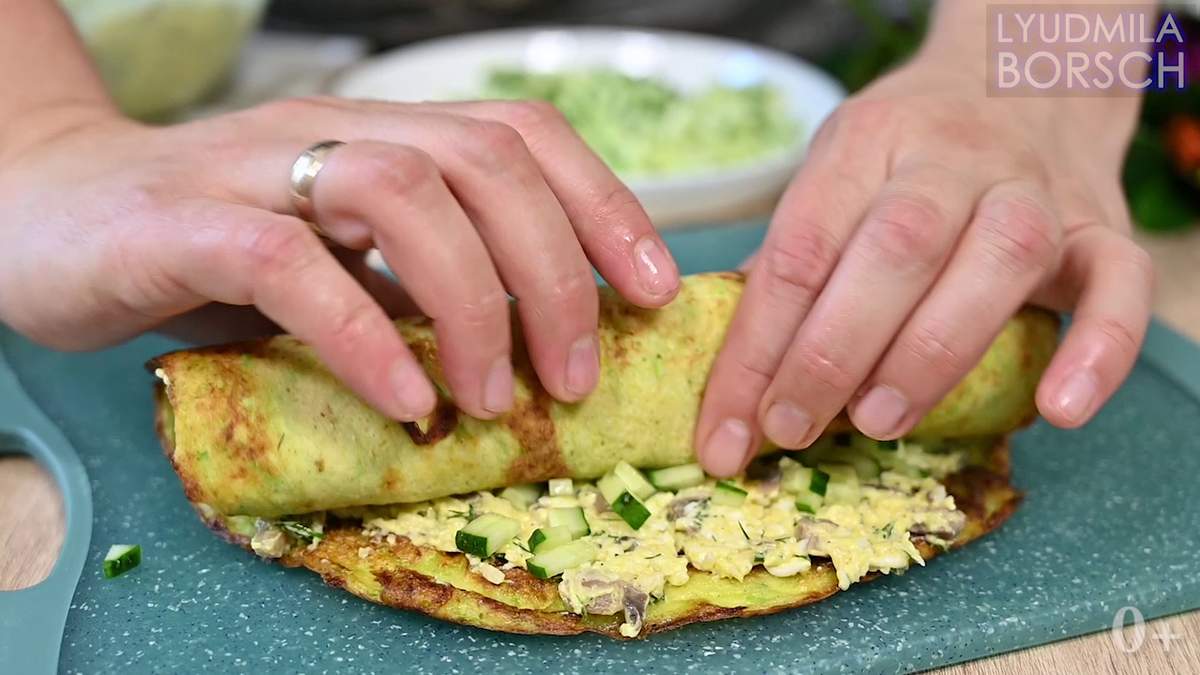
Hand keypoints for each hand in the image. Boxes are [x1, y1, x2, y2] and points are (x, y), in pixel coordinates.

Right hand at [0, 97, 680, 421]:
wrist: (41, 213)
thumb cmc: (206, 248)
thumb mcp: (337, 255)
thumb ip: (416, 278)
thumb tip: (530, 342)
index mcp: (383, 132)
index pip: (520, 135)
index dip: (603, 205)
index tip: (655, 288)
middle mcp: (331, 131)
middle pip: (482, 162)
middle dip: (554, 272)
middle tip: (576, 375)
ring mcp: (253, 167)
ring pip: (400, 192)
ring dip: (473, 301)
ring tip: (498, 396)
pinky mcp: (179, 220)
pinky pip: (287, 261)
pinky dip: (362, 333)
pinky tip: (405, 399)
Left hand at [696, 57, 1153, 476]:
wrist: (1020, 78)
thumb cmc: (905, 150)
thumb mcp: (834, 175)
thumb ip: (795, 259)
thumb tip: (738, 375)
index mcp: (865, 141)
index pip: (799, 248)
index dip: (754, 348)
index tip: (724, 430)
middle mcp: (951, 158)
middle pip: (893, 248)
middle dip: (831, 351)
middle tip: (789, 428)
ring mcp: (1033, 190)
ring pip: (998, 260)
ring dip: (932, 352)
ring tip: (879, 423)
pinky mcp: (1102, 228)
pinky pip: (1120, 283)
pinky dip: (1098, 350)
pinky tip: (1058, 411)